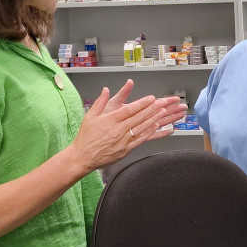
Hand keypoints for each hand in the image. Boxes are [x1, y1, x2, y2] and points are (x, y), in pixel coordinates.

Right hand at [71, 84, 186, 170]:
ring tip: (163, 112)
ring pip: (142, 127)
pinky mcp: (125, 149)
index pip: (130, 109)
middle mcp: (118, 129)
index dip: (142, 103)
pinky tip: (155, 127)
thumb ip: (100, 101)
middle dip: (152, 109)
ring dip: (154, 119)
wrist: (83, 156)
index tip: (150, 98)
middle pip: (139, 117)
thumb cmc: (86, 137)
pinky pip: (140, 139)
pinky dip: (149, 132)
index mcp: (110, 120)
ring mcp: (123, 140)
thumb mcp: (90, 116)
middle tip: (162, 103)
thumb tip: (105, 90)